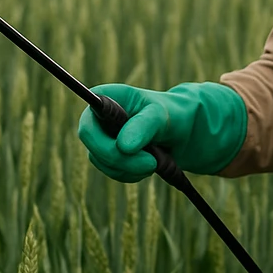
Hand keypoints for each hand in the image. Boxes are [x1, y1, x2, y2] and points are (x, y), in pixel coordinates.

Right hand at [77, 81, 247, 183]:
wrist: (184, 131)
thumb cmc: (171, 114)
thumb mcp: (161, 116)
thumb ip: (143, 126)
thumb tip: (122, 146)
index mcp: (106, 98)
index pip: (88, 124)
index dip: (100, 141)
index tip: (127, 149)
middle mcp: (99, 118)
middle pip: (93, 148)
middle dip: (121, 159)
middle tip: (150, 163)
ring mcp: (103, 138)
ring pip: (103, 163)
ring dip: (129, 168)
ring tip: (155, 159)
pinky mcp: (111, 155)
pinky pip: (113, 172)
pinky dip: (131, 174)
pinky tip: (149, 164)